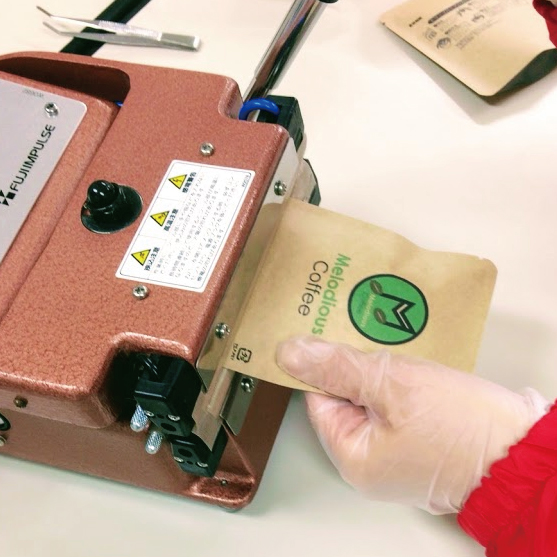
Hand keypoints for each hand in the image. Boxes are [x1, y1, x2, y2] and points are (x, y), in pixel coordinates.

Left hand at [276, 336, 547, 513]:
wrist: (525, 452)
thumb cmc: (461, 425)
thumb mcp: (392, 384)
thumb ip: (338, 367)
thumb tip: (288, 353)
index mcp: (352, 456)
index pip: (319, 397)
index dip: (325, 362)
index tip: (331, 331)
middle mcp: (369, 461)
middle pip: (346, 397)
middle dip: (357, 363)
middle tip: (367, 329)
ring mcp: (396, 453)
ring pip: (373, 398)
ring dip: (381, 370)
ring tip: (393, 341)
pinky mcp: (419, 442)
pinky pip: (396, 406)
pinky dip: (401, 382)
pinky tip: (411, 361)